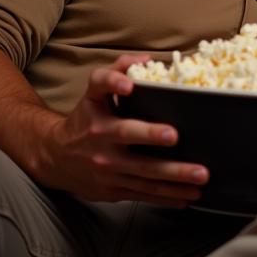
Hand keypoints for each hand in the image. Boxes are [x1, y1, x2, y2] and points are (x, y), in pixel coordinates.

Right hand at [34, 56, 208, 205]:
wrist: (55, 158)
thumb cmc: (86, 120)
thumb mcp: (94, 94)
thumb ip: (117, 72)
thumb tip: (147, 59)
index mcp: (97, 110)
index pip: (101, 89)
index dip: (114, 84)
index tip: (128, 85)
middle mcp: (100, 138)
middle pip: (127, 135)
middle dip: (151, 137)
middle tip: (174, 136)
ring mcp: (107, 167)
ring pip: (142, 172)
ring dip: (174, 176)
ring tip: (200, 177)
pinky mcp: (113, 189)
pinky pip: (143, 194)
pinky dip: (166, 197)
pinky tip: (188, 197)